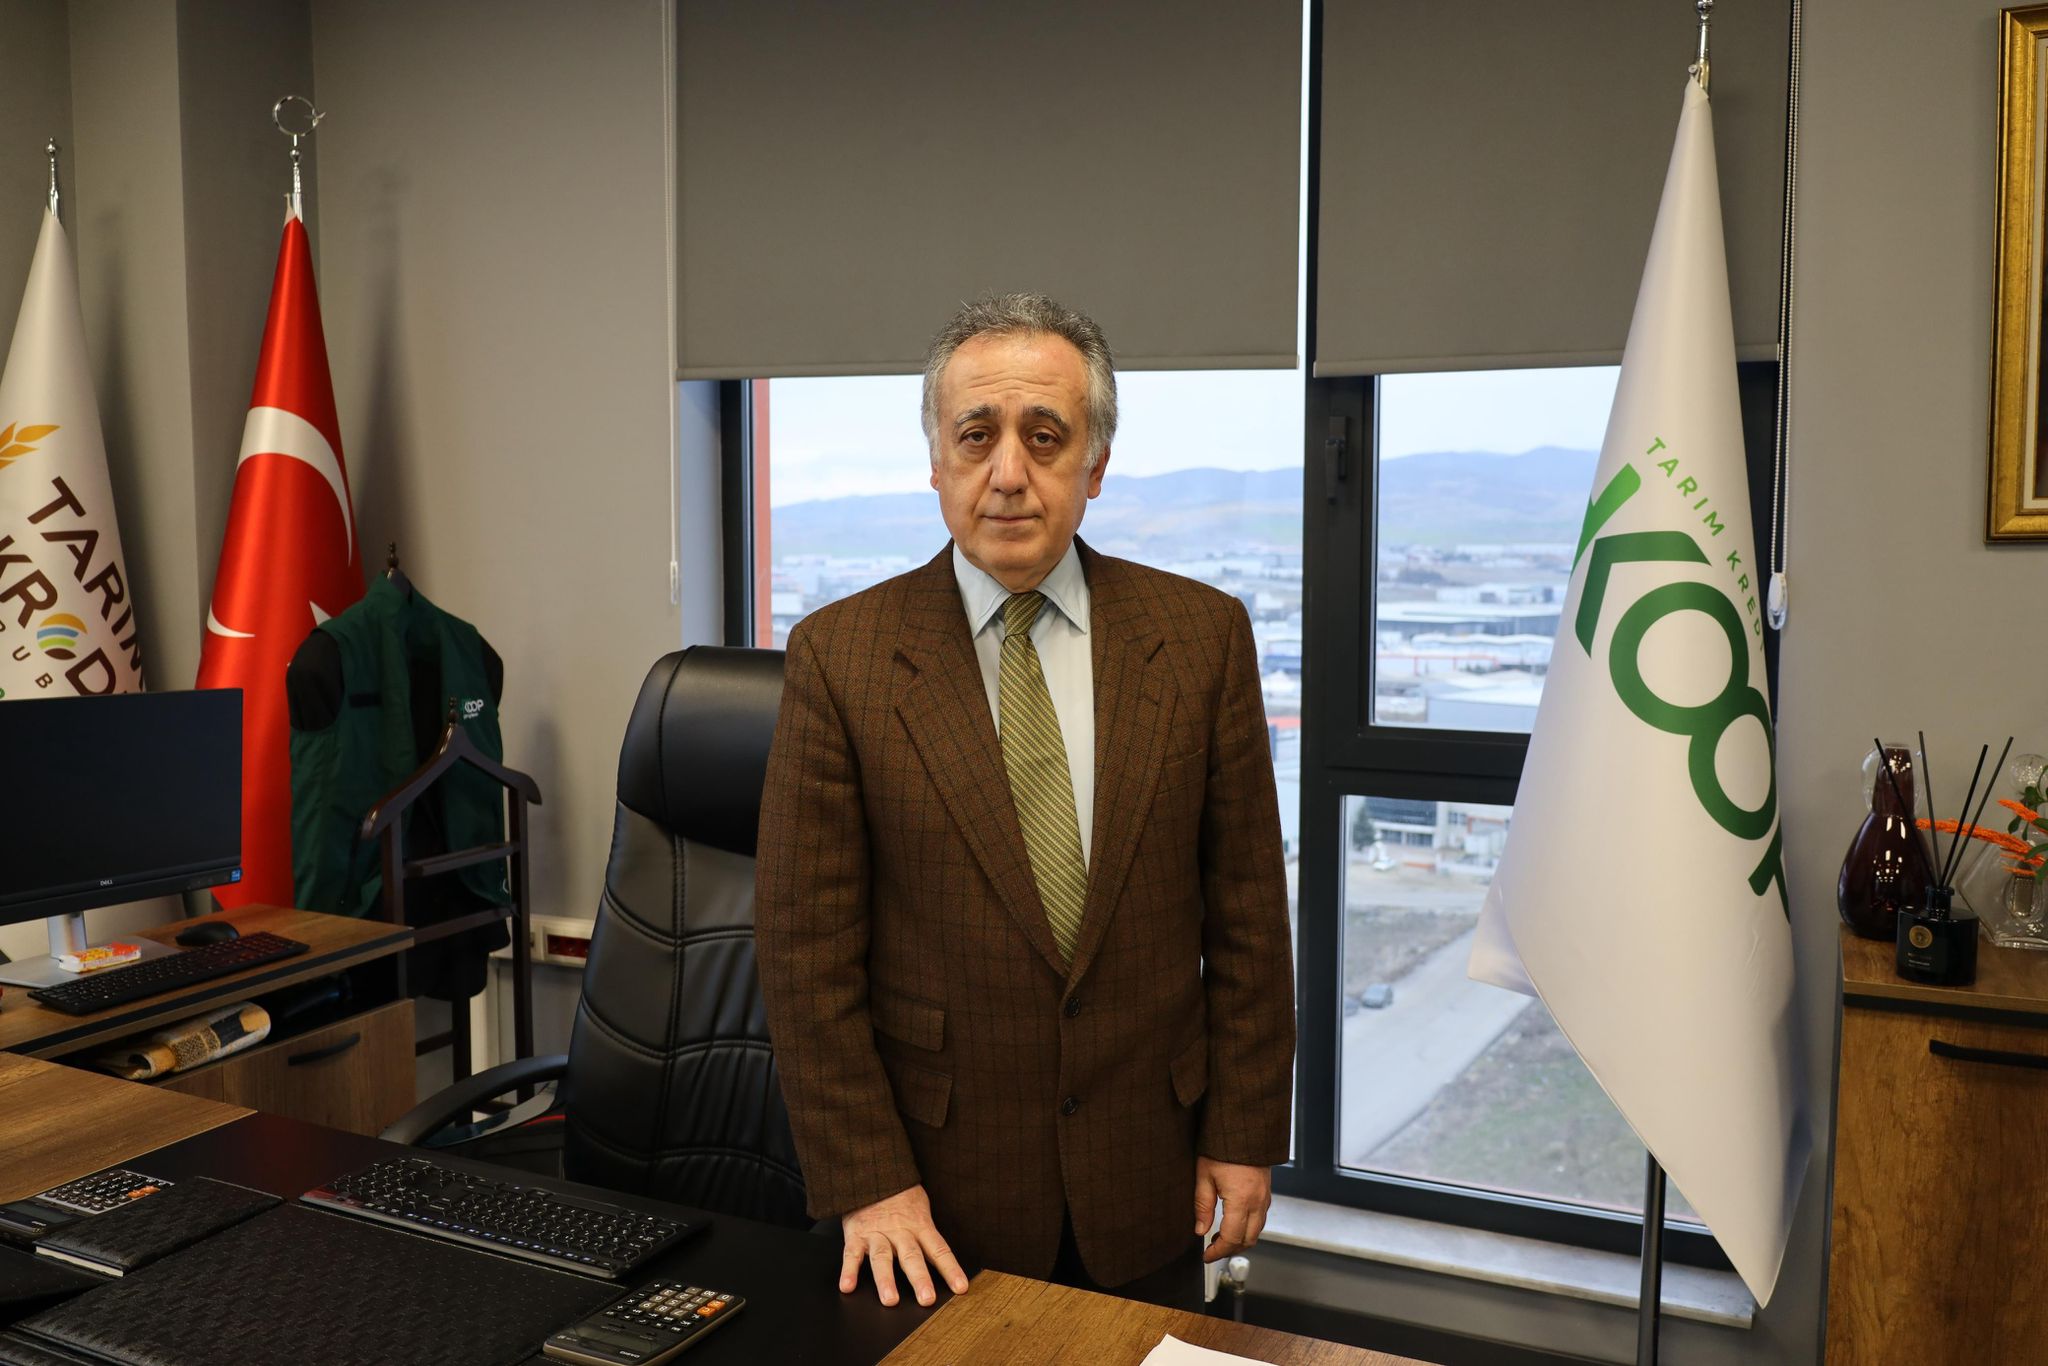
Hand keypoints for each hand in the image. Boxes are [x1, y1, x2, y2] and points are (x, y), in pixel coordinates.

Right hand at [839, 1185, 969, 1306]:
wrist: (872, 1172)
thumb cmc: (900, 1194)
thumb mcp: (920, 1207)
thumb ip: (927, 1232)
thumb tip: (941, 1259)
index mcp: (920, 1225)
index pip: (939, 1249)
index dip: (950, 1269)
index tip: (960, 1287)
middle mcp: (900, 1231)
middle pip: (912, 1256)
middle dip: (920, 1279)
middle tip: (927, 1299)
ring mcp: (877, 1233)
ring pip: (882, 1257)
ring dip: (886, 1279)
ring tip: (890, 1299)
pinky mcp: (856, 1234)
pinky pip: (851, 1254)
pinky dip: (849, 1271)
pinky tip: (847, 1286)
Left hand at [1194, 1157, 1271, 1263]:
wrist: (1245, 1128)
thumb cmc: (1222, 1148)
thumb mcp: (1204, 1175)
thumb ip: (1202, 1205)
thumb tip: (1200, 1230)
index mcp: (1242, 1200)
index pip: (1232, 1238)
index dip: (1218, 1251)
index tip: (1206, 1256)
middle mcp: (1258, 1202)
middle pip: (1248, 1240)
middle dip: (1230, 1250)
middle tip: (1212, 1250)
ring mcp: (1265, 1198)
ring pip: (1257, 1231)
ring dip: (1240, 1240)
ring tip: (1219, 1237)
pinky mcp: (1267, 1192)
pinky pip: (1260, 1219)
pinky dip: (1248, 1228)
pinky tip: (1233, 1223)